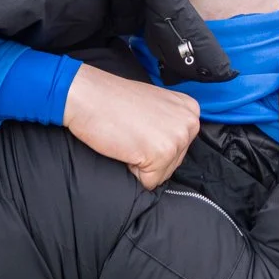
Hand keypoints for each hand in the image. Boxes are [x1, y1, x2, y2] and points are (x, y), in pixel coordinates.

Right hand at [62, 64, 199, 189]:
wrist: (88, 96)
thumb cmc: (113, 100)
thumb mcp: (155, 104)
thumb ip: (170, 122)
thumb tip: (171, 145)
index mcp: (190, 109)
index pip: (179, 147)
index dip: (154, 143)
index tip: (140, 126)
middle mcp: (189, 123)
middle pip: (173, 163)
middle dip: (149, 156)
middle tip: (132, 132)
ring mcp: (178, 138)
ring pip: (161, 174)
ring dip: (140, 163)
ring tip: (128, 137)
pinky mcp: (162, 154)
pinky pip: (149, 182)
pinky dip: (132, 171)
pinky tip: (125, 146)